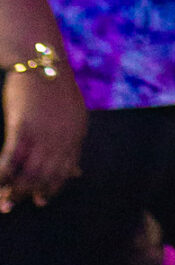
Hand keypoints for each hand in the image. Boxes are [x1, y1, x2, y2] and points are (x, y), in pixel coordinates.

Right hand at [0, 62, 86, 210]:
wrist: (41, 61)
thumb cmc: (55, 88)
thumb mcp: (73, 116)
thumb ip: (73, 145)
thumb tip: (77, 173)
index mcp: (77, 134)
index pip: (65, 171)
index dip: (52, 188)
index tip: (40, 201)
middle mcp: (62, 137)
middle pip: (46, 176)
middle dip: (30, 194)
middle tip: (14, 203)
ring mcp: (43, 133)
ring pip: (28, 173)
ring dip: (15, 190)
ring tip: (4, 199)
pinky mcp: (22, 128)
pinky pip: (10, 160)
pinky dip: (2, 176)